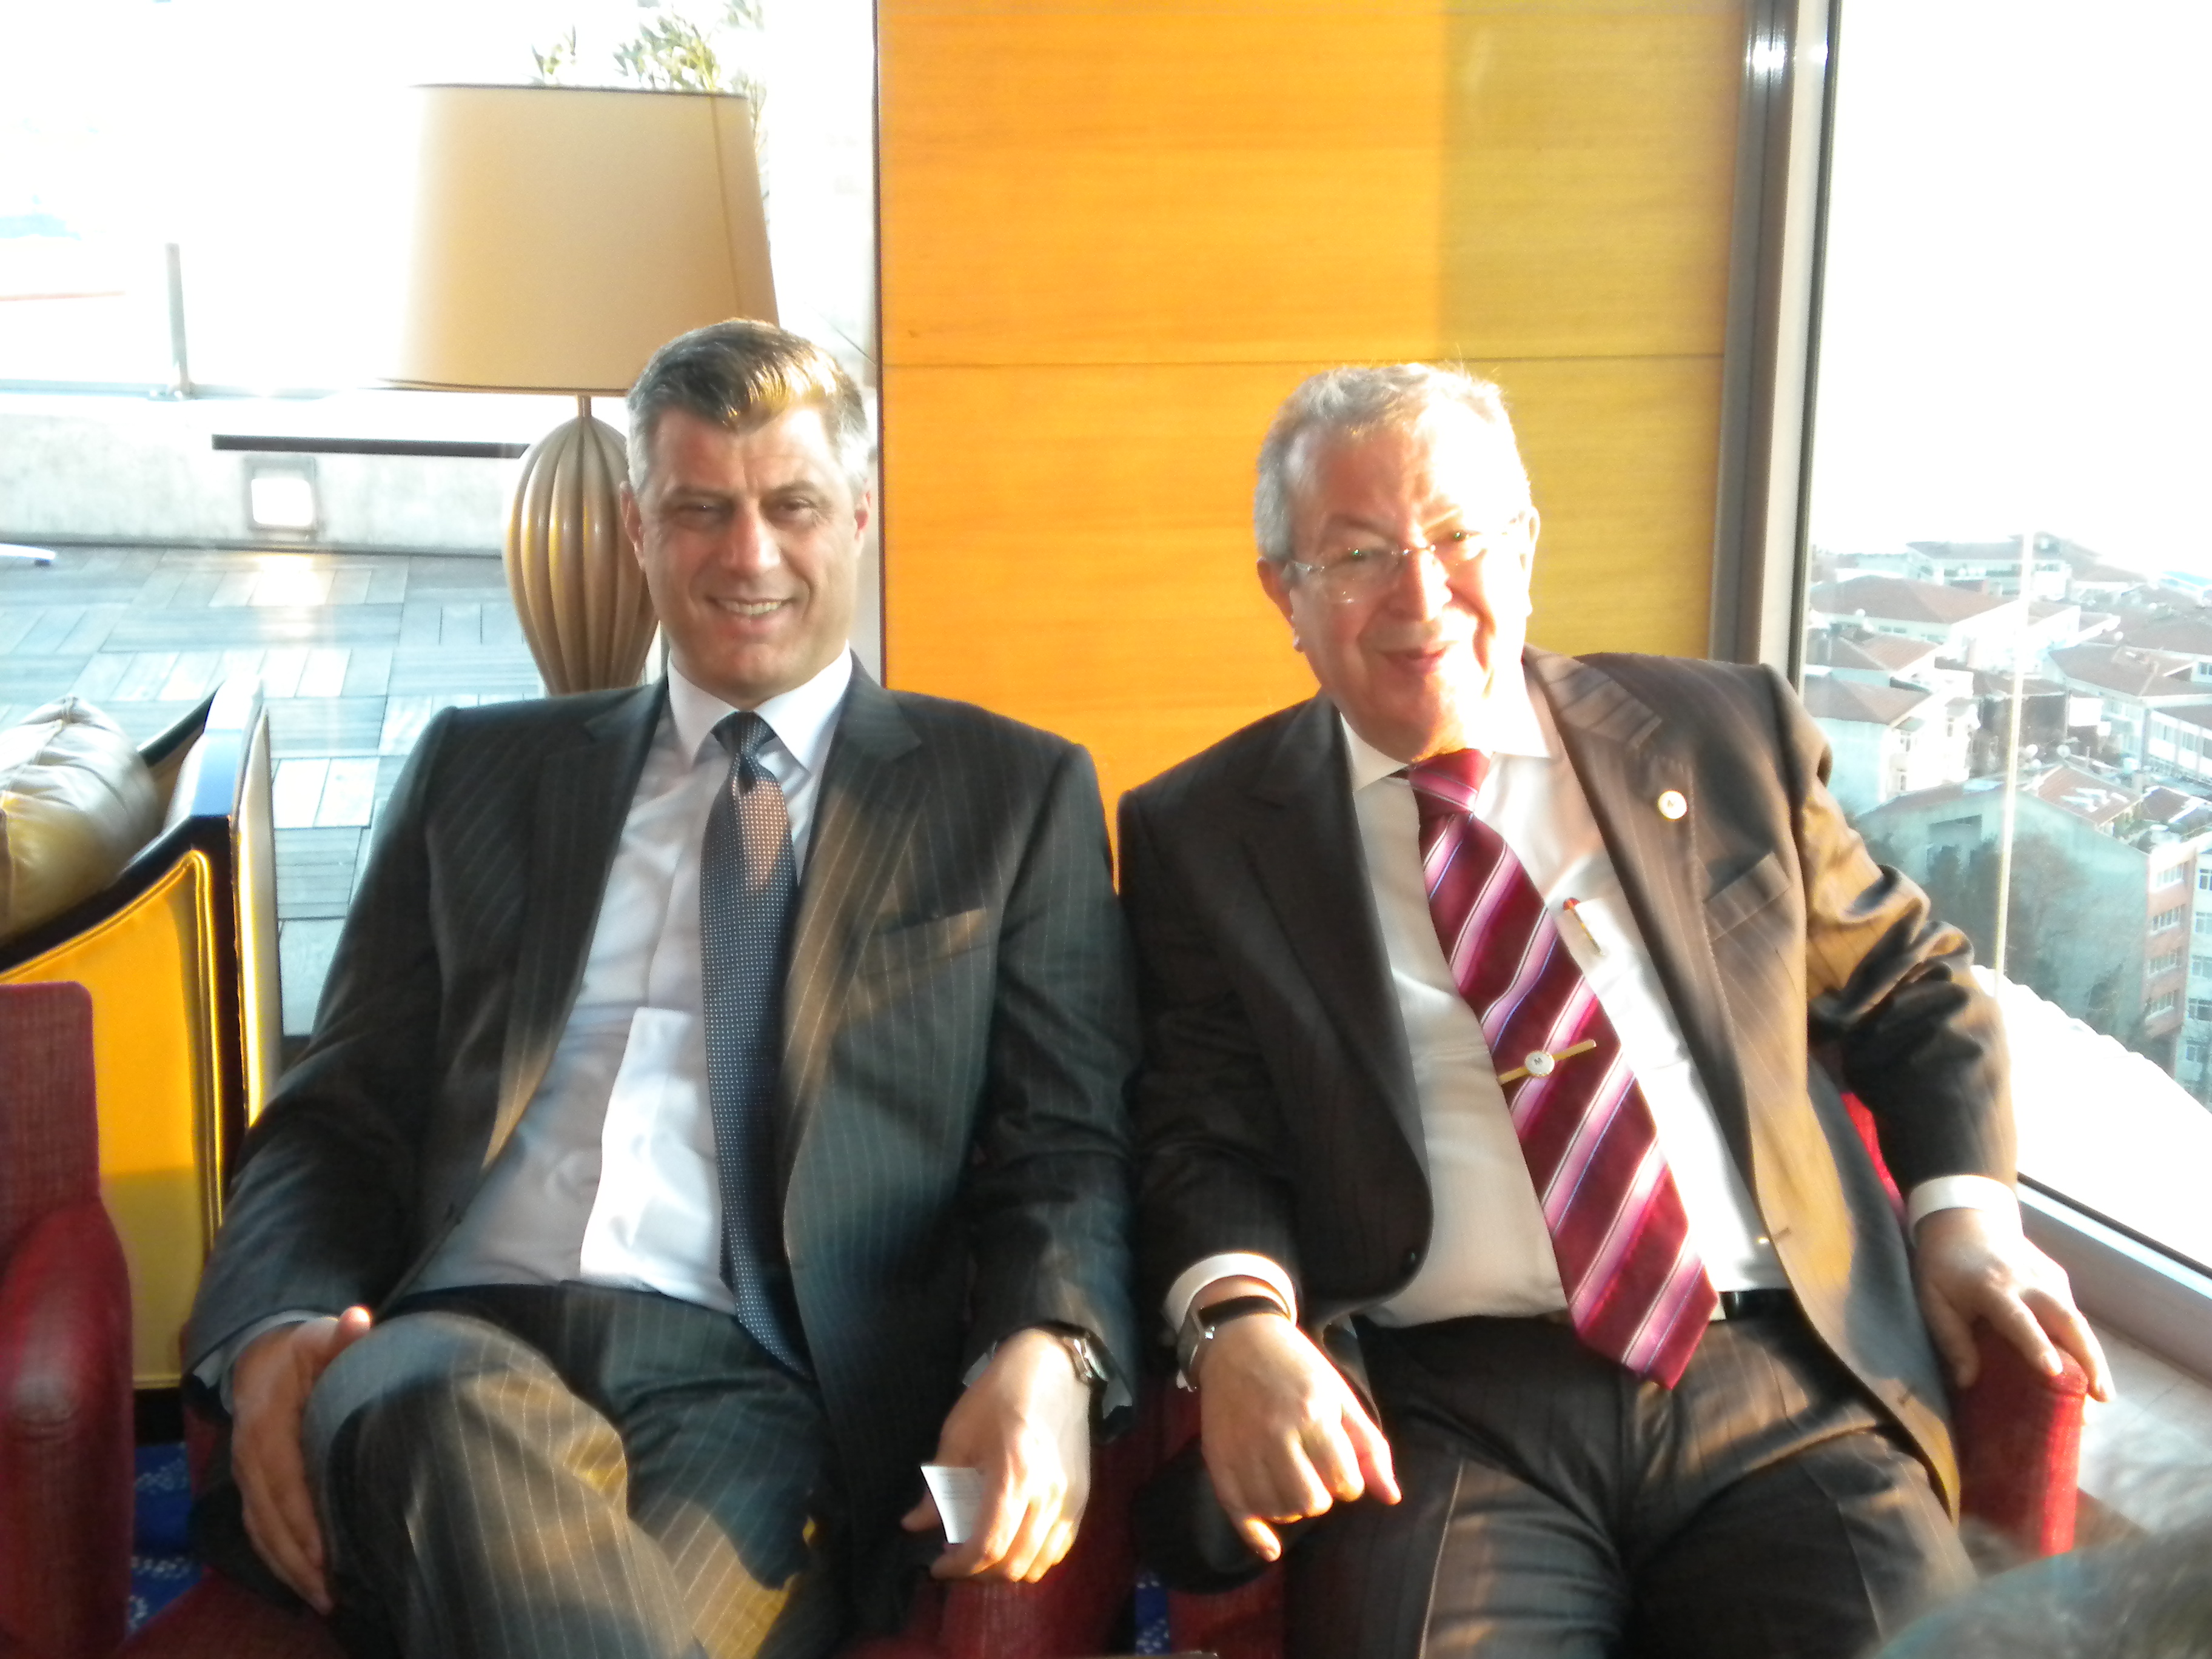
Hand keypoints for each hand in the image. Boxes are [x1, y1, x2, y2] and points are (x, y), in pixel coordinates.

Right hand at [230, 1307, 374, 1611]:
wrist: (259, 1357)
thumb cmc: (302, 1352)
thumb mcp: (320, 1338)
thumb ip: (340, 1336)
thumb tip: (357, 1319)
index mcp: (267, 1424)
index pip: (285, 1480)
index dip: (303, 1519)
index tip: (328, 1555)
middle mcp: (248, 1457)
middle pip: (270, 1518)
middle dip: (299, 1559)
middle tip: (333, 1593)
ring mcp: (244, 1476)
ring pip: (261, 1531)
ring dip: (289, 1569)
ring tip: (324, 1599)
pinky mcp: (248, 1488)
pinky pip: (257, 1530)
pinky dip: (277, 1559)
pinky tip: (304, 1582)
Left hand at [901, 1327, 1092, 1581]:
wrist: (1054, 1367)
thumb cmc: (999, 1395)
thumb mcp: (959, 1434)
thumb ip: (939, 1486)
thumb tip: (914, 1524)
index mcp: (1014, 1477)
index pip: (988, 1547)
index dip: (958, 1567)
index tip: (936, 1566)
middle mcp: (1049, 1496)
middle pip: (1015, 1564)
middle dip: (979, 1573)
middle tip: (956, 1557)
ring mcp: (1071, 1499)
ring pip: (1040, 1563)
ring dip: (1007, 1569)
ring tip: (983, 1551)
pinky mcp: (1083, 1497)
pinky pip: (1060, 1547)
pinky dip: (1035, 1557)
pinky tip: (1013, 1541)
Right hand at [1195, 1308, 1398, 1561]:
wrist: (1239, 1341)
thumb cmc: (1298, 1368)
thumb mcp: (1341, 1398)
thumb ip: (1370, 1448)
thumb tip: (1391, 1498)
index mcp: (1312, 1415)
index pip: (1344, 1482)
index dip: (1347, 1481)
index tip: (1337, 1463)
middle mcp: (1275, 1434)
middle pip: (1310, 1502)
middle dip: (1320, 1496)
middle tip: (1313, 1473)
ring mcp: (1242, 1448)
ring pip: (1277, 1509)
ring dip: (1291, 1506)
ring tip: (1290, 1482)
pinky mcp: (1217, 1458)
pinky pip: (1238, 1512)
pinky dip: (1256, 1535)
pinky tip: (1271, 1545)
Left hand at [1913, 1207, 2112, 1401]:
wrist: (1965, 1219)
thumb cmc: (1944, 1264)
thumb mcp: (1933, 1298)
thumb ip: (1951, 1339)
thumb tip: (1967, 1382)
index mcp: (1993, 1287)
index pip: (2019, 1319)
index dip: (2036, 1345)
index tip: (2053, 1371)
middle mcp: (2028, 1281)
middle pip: (2067, 1320)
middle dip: (2088, 1358)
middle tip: (2101, 1397)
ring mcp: (2048, 1277)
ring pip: (2077, 1319)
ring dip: (2093, 1356)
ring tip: (2101, 1394)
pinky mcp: (2058, 1277)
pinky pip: (2073, 1313)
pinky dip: (2082, 1341)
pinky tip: (2087, 1369)